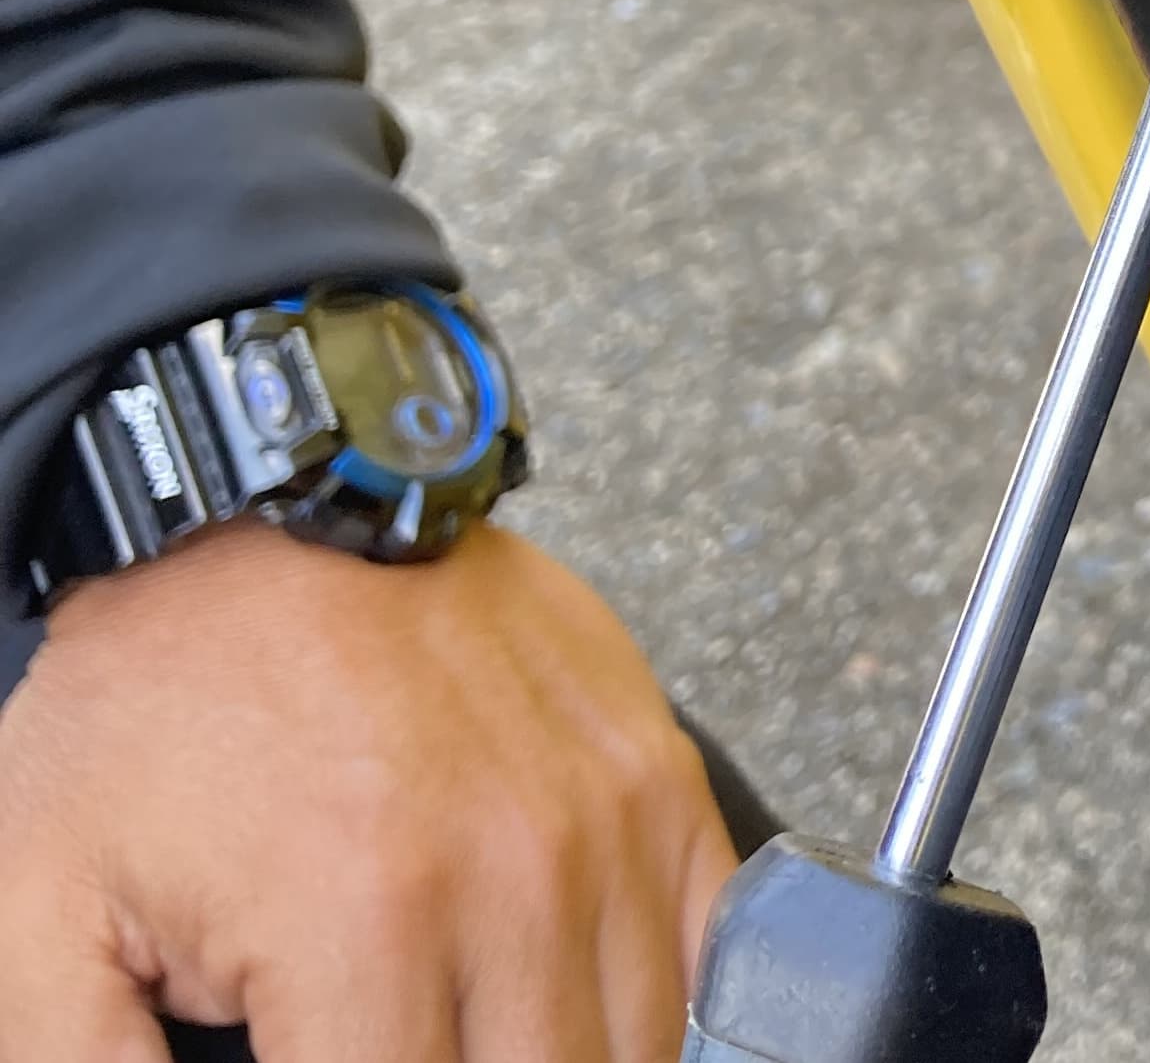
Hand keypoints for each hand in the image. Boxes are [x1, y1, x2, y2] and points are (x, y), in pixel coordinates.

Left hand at [0, 521, 734, 1060]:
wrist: (276, 506)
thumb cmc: (156, 696)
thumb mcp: (34, 906)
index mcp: (359, 923)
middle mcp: (514, 873)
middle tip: (392, 1047)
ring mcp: (607, 818)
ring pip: (639, 1043)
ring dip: (556, 1061)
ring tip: (468, 1036)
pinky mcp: (657, 771)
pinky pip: (717, 944)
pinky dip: (664, 1003)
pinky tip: (573, 1004)